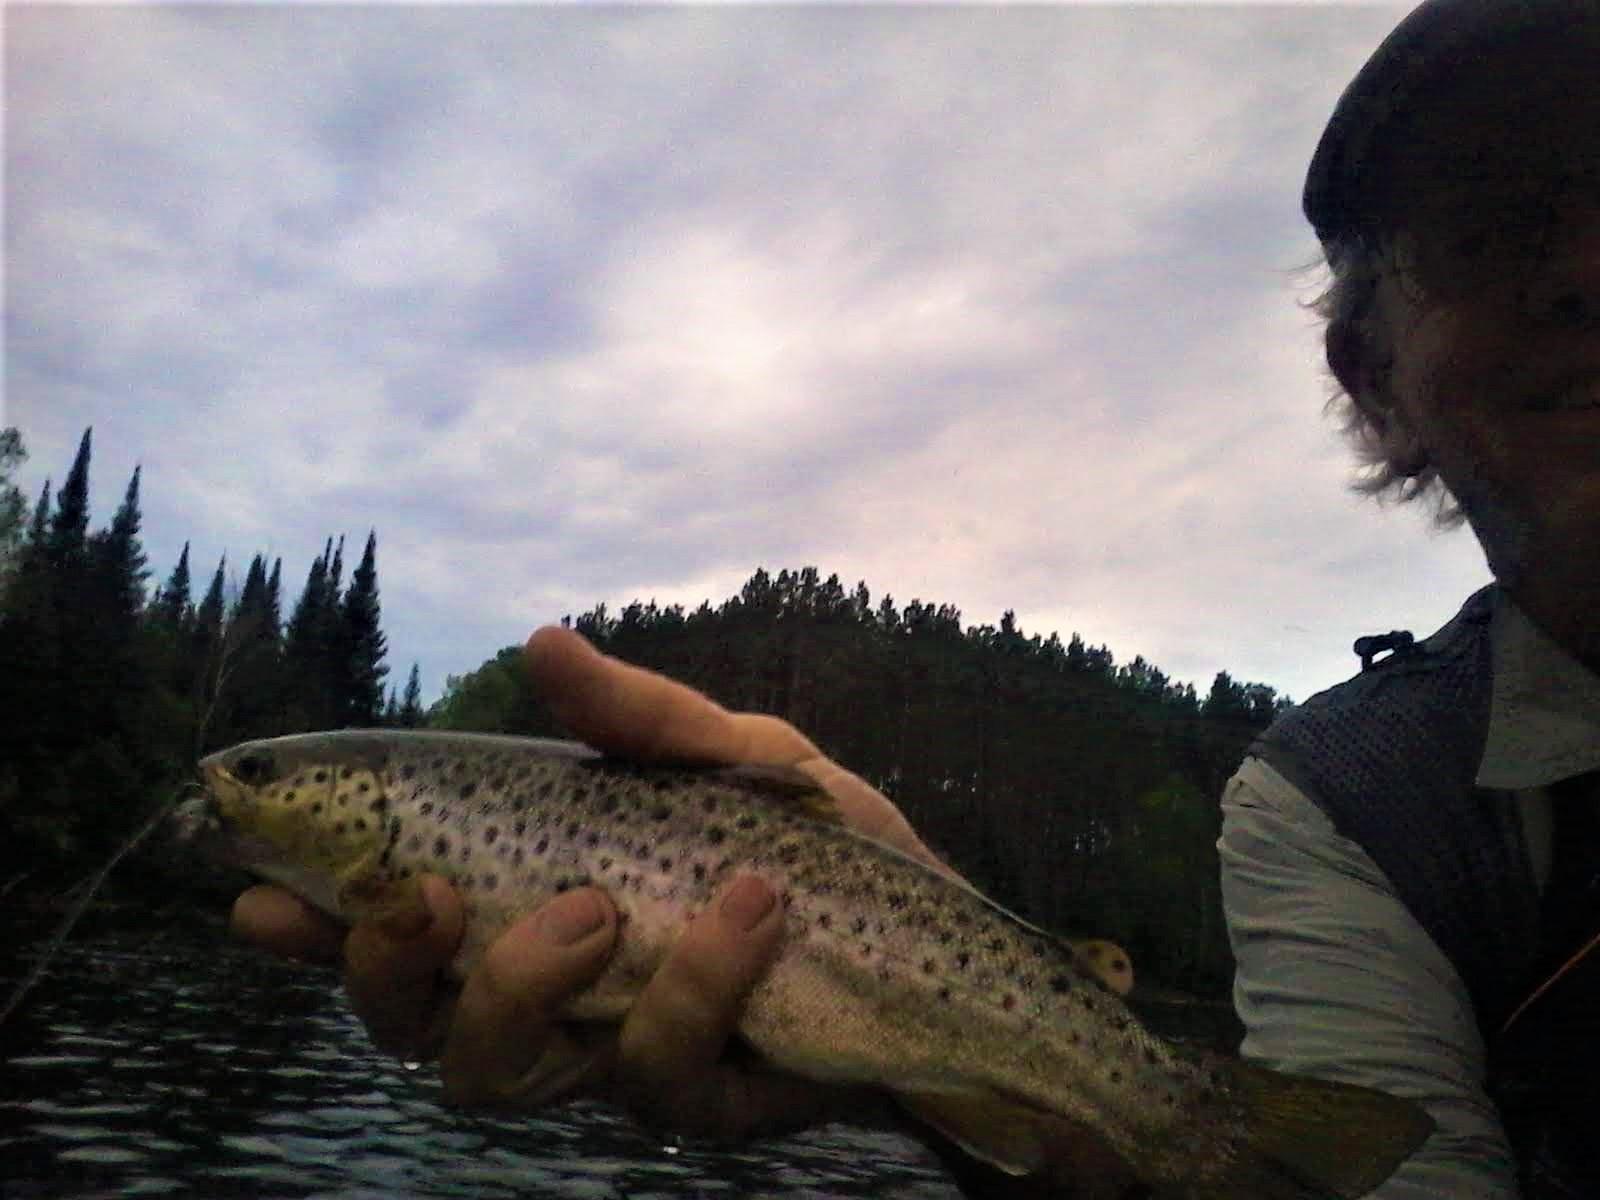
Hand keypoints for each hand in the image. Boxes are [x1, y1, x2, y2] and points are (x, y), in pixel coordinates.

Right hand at [232, 626, 928, 1136]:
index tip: (255, 888)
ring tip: (600, 907)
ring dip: (522, 984)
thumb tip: (544, 642)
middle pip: (412, 1021)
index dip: (315, 921)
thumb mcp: (736, 757)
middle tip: (429, 897)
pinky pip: (655, 1071)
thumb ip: (637, 721)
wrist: (954, 949)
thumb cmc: (826, 845)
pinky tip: (751, 911)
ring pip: (497, 1069)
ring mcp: (618, 1055)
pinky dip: (694, 984)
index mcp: (539, 907)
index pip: (398, 929)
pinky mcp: (700, 1101)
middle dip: (385, 968)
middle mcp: (558, 993)